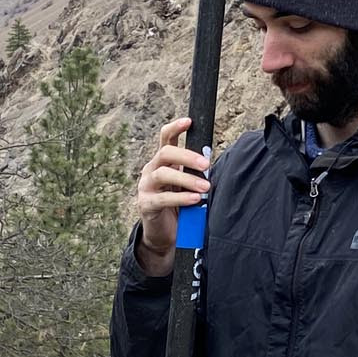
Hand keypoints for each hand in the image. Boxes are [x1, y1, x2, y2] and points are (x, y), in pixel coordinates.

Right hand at [133, 117, 210, 275]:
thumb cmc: (179, 206)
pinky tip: (194, 200)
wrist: (164, 235)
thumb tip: (212, 164)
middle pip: (165, 152)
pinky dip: (180, 198)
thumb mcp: (187, 185)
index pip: (165, 138)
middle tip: (206, 164)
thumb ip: (195, 173)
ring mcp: (146, 186)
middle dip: (187, 156)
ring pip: (163, 173)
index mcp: (162, 161)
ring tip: (204, 187)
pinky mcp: (146, 204)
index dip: (176, 127)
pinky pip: (162, 198)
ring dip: (186, 179)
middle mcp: (151, 169)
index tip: (189, 121)